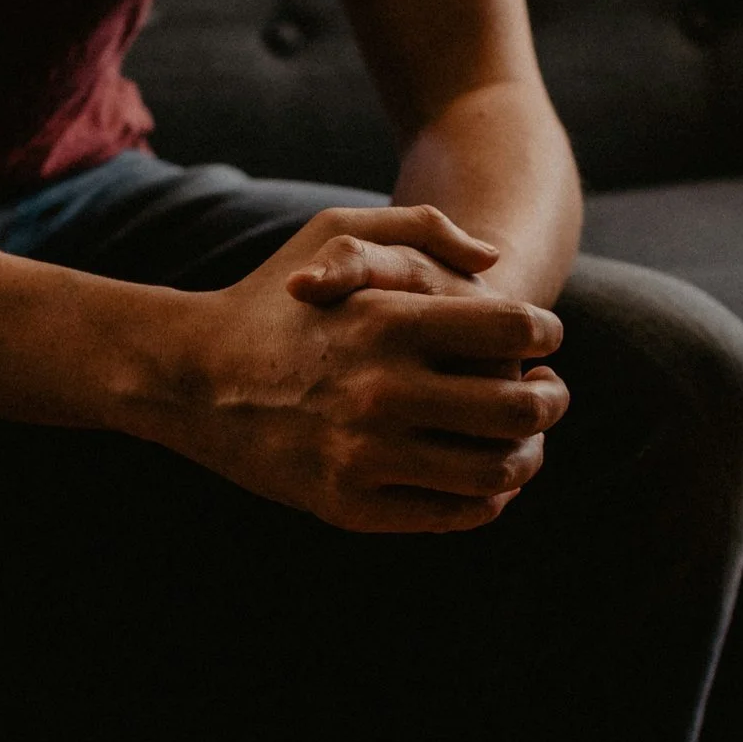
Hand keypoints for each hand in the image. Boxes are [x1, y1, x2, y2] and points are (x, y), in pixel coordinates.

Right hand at [159, 205, 568, 532]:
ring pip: (495, 471)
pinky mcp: (349, 505)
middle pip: (519, 408)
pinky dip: (486, 501)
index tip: (544, 343)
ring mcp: (365, 456)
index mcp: (387, 320)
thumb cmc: (271, 296)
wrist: (190, 375)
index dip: (546, 335)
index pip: (514, 332)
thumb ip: (420, 228)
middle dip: (552, 400)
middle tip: (550, 394)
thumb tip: (495, 260)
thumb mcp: (334, 230)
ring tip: (525, 442)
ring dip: (528, 456)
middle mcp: (381, 391)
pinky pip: (451, 514)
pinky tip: (485, 481)